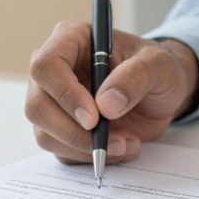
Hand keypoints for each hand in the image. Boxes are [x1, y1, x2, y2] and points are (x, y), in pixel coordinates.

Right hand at [26, 21, 198, 164]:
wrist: (160, 94)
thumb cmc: (156, 69)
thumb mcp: (159, 65)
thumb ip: (136, 77)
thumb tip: (106, 105)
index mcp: (70, 40)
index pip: (46, 66)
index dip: (65, 94)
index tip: (94, 118)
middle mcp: (54, 71)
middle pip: (38, 107)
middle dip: (75, 132)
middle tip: (114, 141)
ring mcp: (53, 102)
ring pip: (46, 135)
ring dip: (87, 148)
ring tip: (128, 143)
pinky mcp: (61, 129)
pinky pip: (62, 151)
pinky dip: (91, 157)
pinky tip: (121, 147)